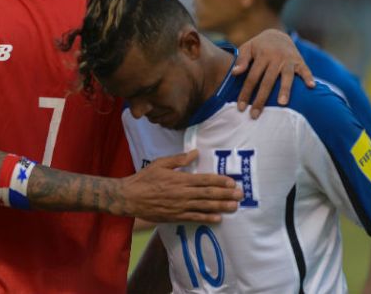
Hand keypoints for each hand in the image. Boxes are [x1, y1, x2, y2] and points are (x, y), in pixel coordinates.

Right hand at [118, 150, 241, 222]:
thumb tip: (195, 152)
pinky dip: (207, 218)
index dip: (220, 181)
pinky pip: (194, 217)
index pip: (204, 180)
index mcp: (180, 179)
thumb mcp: (160, 163)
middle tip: (240, 195)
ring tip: (234, 206)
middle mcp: (183, 193)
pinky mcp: (176, 216)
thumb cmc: (144, 178)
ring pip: (204, 206)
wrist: (130, 197)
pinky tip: (218, 218)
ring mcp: (180, 206)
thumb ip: (178, 159)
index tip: (232, 181)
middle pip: (208, 194)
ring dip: (221, 206)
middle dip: (226, 194)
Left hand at [233, 29, 314, 117]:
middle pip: (268, 81)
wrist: (277, 34)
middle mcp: (276, 58)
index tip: (241, 108)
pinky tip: (311, 87)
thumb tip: (234, 73)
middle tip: (255, 115)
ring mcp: (289, 60)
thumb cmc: (259, 46)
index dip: (246, 93)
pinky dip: (308, 77)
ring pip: (287, 76)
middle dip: (261, 99)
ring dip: (285, 89)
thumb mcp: (247, 48)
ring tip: (283, 103)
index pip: (252, 77)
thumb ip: (241, 60)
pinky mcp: (300, 61)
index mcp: (262, 56)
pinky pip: (305, 70)